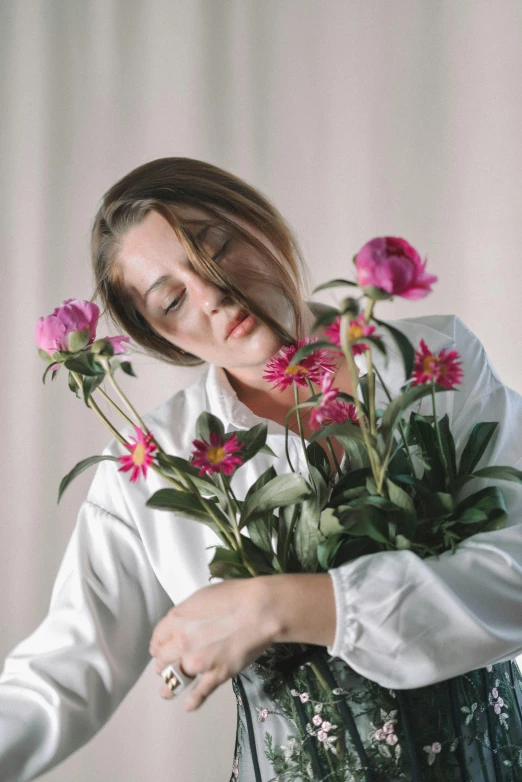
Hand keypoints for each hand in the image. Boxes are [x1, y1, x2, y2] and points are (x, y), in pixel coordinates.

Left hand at [149, 577, 278, 711]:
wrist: (259, 610)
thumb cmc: (234, 596)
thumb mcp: (201, 597)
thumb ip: (186, 614)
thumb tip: (182, 624)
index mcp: (176, 620)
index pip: (158, 637)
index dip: (159, 644)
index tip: (160, 649)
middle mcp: (181, 643)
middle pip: (163, 660)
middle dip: (163, 664)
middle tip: (165, 667)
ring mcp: (198, 662)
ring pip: (176, 679)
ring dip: (170, 687)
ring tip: (166, 692)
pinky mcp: (216, 675)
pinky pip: (200, 693)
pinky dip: (193, 701)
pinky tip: (188, 706)